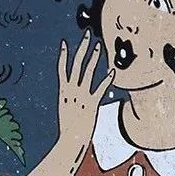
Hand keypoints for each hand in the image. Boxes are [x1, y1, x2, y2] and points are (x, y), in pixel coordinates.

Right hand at [56, 30, 114, 152]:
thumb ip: (69, 99)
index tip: (64, 42)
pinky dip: (106, 80)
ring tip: (99, 46)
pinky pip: (100, 88)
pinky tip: (112, 71)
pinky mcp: (92, 103)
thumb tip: (71, 94)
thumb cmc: (68, 127)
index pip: (61, 68)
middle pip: (76, 64)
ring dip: (94, 58)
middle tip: (87, 35)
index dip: (63, 55)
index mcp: (63, 91)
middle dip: (82, 48)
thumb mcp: (65, 109)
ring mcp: (82, 96)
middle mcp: (71, 90)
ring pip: (88, 72)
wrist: (70, 140)